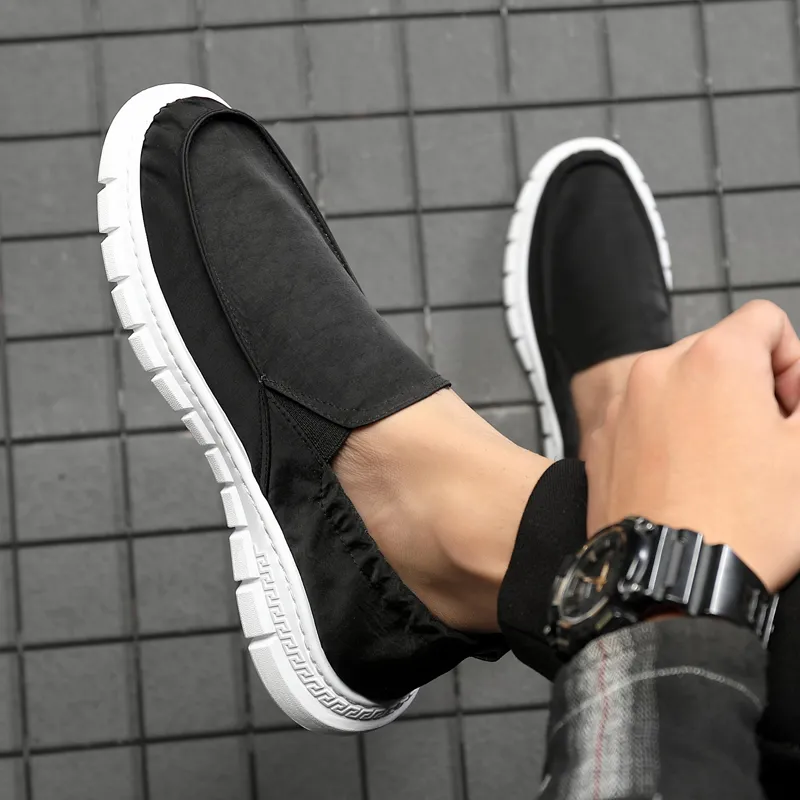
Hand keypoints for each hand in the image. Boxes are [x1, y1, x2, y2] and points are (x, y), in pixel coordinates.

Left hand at [584, 300, 799, 592]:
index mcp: (715, 358)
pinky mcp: (600, 437)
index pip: (765, 321)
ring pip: (677, 384)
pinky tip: (684, 474)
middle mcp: (658, 370)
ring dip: (704, 409)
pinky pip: (642, 415)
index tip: (792, 405)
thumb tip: (797, 398)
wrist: (671, 579)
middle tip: (763, 439)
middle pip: (718, 352)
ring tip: (722, 463)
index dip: (792, 362)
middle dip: (748, 386)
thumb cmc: (740, 524)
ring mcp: (622, 404)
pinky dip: (665, 431)